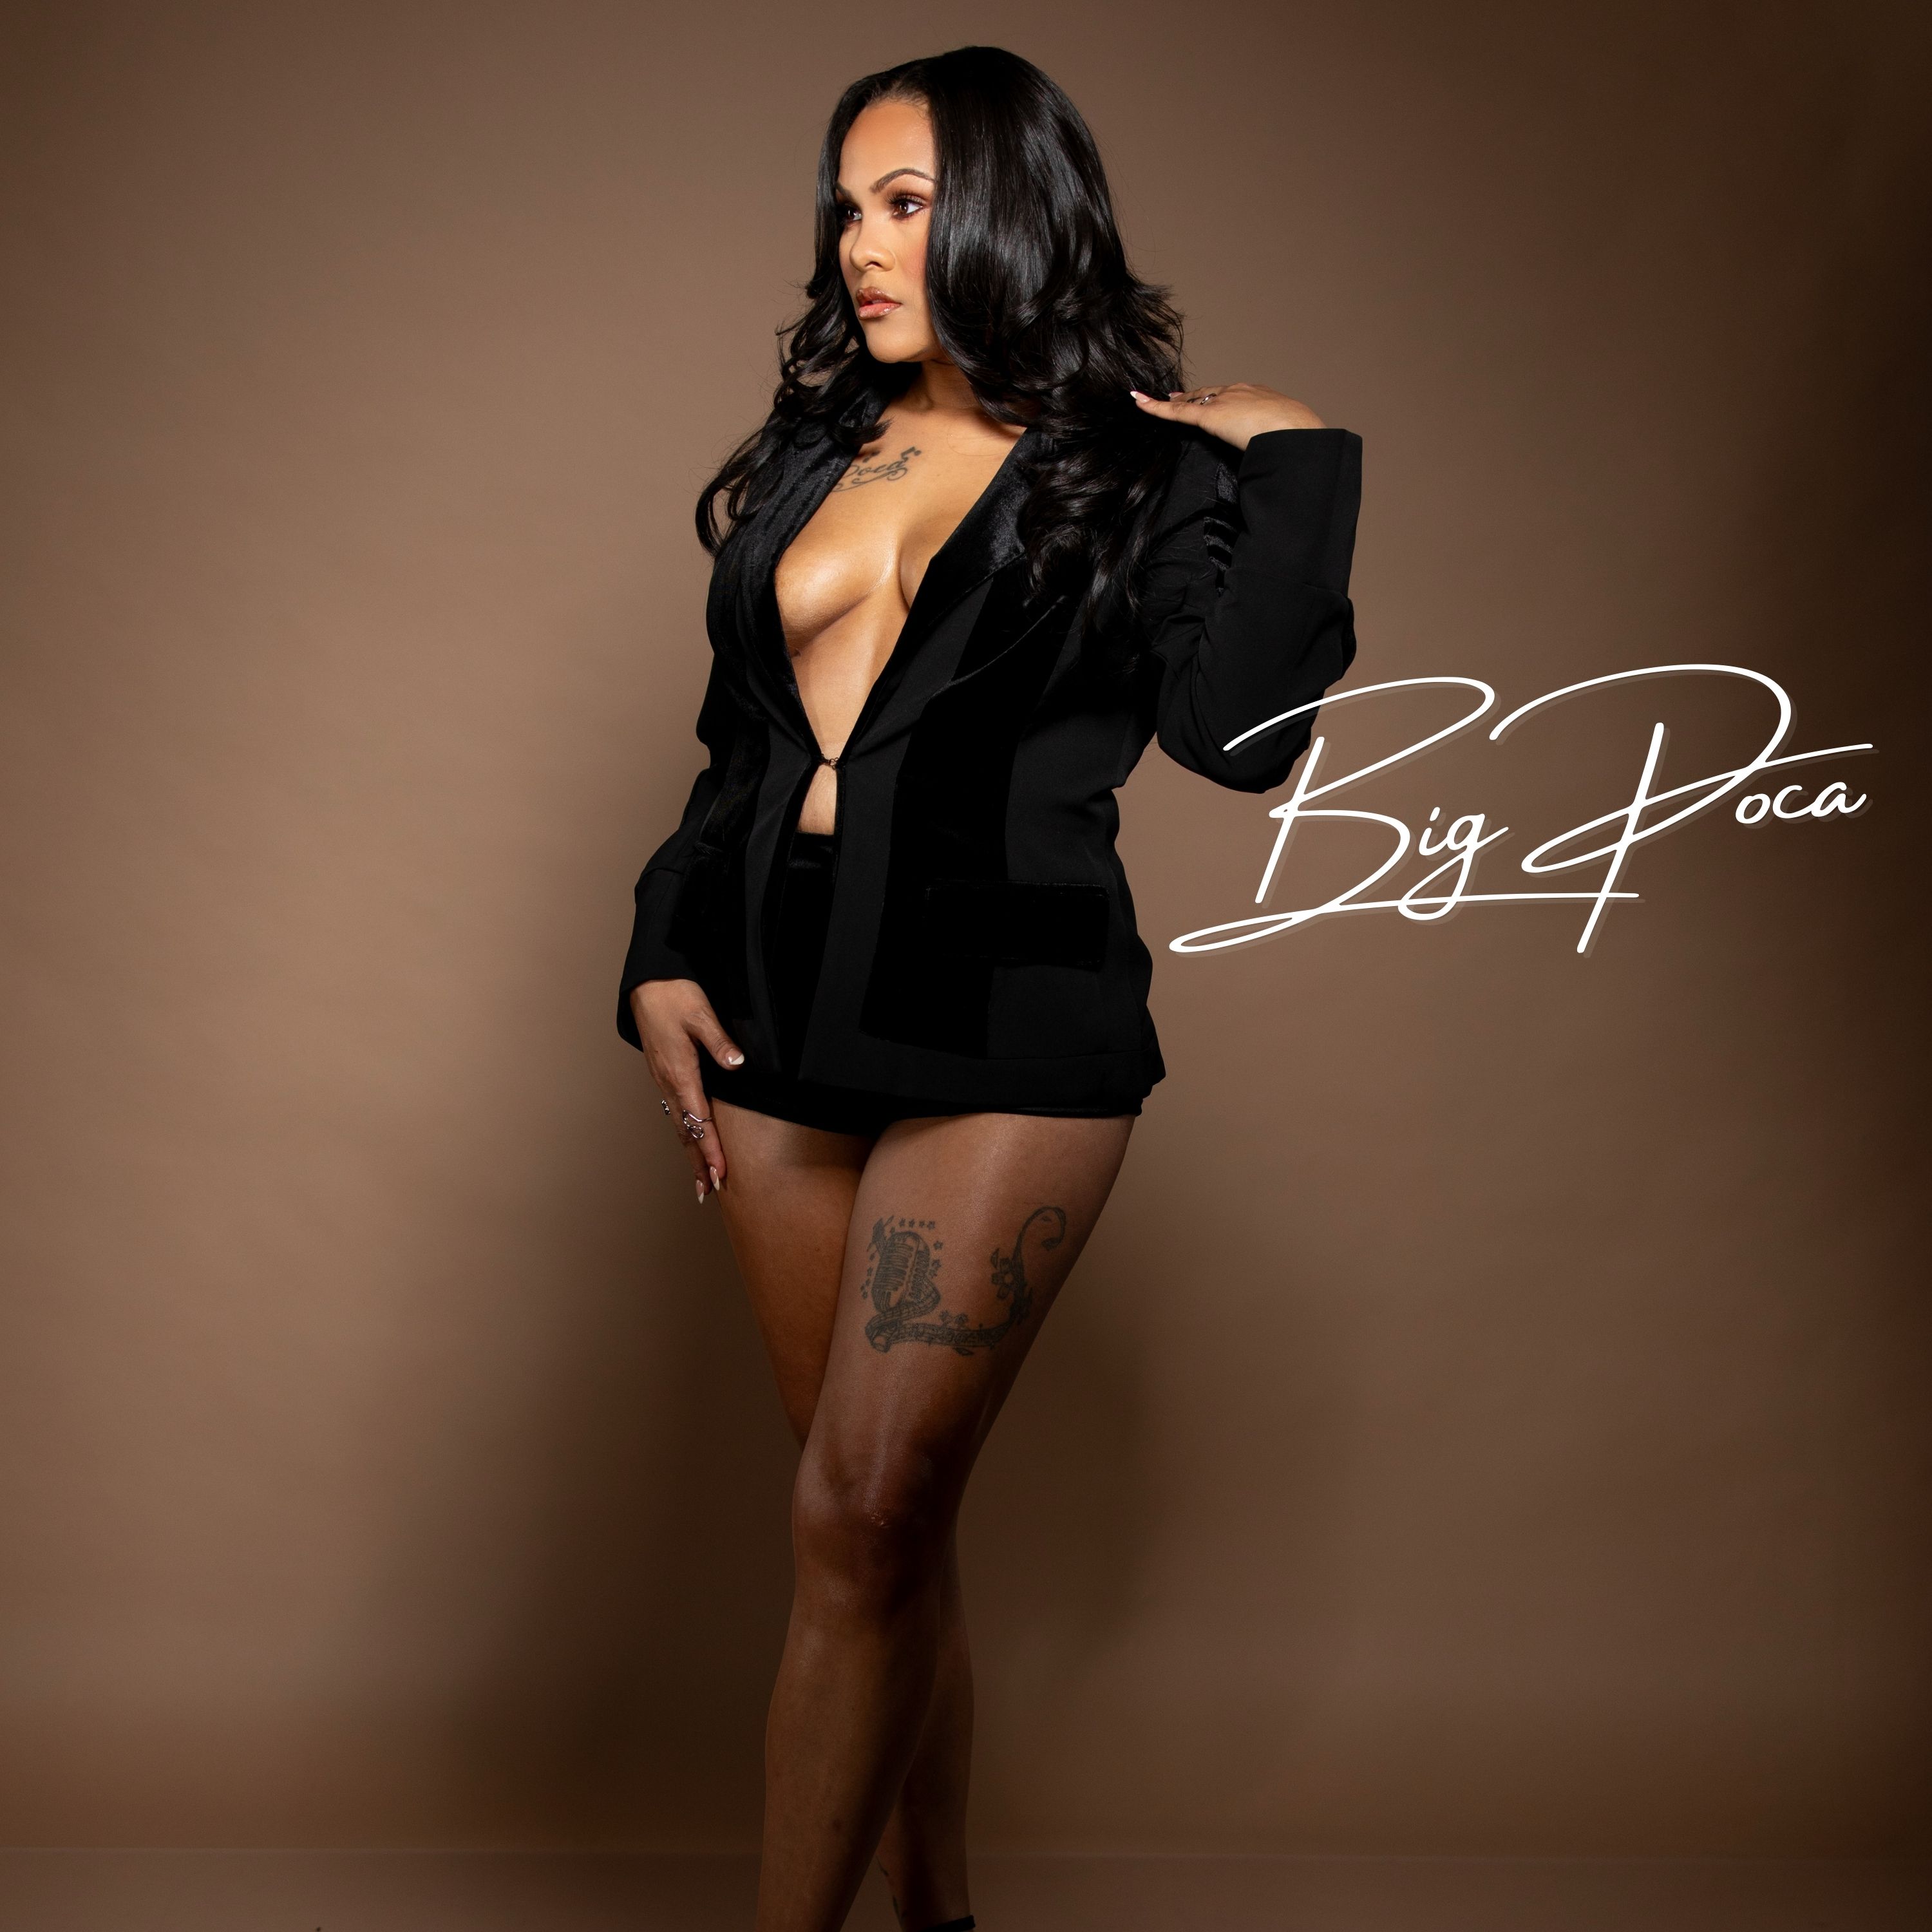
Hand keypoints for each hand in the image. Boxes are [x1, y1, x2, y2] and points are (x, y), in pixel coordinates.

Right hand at [630, 978, 743, 1202]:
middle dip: (699, 1163)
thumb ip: (719, 1042)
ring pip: (679, 1125)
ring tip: (701, 1181)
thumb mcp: (701, 1014)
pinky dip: (685, 1134)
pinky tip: (691, 1143)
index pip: (699, 1119)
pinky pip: (676, 1112)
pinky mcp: (664, 1075)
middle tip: (709, 1191)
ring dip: (691, 1154)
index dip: (712, 1148)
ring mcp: (664, 1080)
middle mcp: (669, 1082)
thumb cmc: (674, 996)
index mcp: (680, 1072)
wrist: (647, 984)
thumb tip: (737, 1064)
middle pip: (686, 1131)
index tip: (721, 1173)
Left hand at [1128, 381, 1325, 448]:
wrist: (1294, 431)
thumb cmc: (1295, 439)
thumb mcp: (1283, 439)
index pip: (1231, 395)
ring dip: (1173, 402)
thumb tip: (1274, 463)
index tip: (1208, 398)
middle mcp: (1238, 392)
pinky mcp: (1209, 415)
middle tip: (1175, 396)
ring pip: (1191, 400)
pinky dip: (1155, 407)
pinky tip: (1138, 400)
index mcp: (1259, 396)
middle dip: (1192, 396)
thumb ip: (1271, 445)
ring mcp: (1223, 401)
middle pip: (1208, 393)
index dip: (1216, 397)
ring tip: (1150, 401)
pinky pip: (1176, 412)